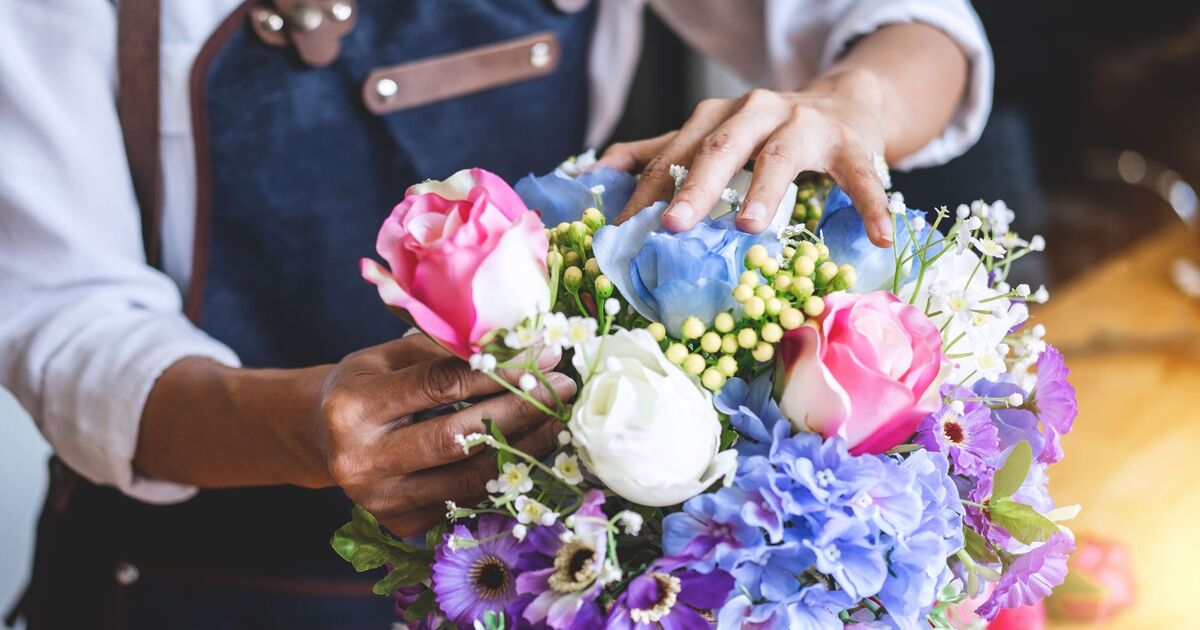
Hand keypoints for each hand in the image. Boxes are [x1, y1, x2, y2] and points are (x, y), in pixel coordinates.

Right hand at [316, 334, 575, 535]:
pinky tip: (531, 449)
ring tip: (558, 420)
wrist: (321, 436)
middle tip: (562, 389)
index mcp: (354, 407)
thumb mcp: (389, 355)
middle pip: (458, 438)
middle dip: (520, 411)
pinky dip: (503, 473)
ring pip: (469, 477)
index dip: (499, 370)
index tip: (543, 356)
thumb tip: (519, 345)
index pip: (441, 386)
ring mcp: (381, 500)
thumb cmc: (366, 384)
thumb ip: (445, 351)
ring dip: (524, 448)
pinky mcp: (401, 524)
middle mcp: (362, 460)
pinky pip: (466, 498)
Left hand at [597, 69, 892, 245]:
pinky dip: (870, 204)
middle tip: (672, 225)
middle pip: (720, 147)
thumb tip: (596, 170)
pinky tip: (878, 236)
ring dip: (765, 191)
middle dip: (694, 185)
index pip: (675, 153)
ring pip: (781, 155)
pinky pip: (861, 175)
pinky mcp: (852, 144)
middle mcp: (757, 112)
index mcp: (717, 116)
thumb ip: (660, 152)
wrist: (845, 102)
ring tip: (748, 227)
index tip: (620, 230)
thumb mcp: (713, 136)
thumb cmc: (768, 133)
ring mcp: (806, 125)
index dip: (646, 191)